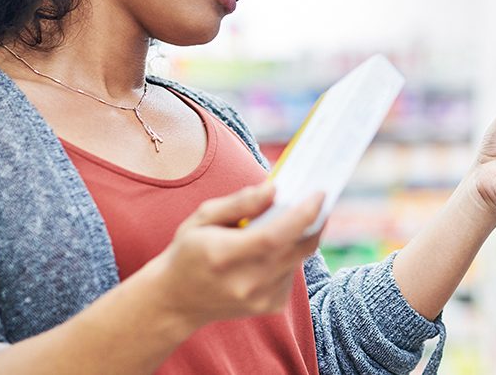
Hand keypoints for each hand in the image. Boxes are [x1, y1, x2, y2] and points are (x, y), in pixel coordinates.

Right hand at [153, 182, 323, 329]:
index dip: (303, 214)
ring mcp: (261, 299)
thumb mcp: (202, 218)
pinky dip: (289, 256)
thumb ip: (240, 203)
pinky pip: (293, 272)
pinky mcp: (272, 306)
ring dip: (298, 238)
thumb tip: (274, 189)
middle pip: (298, 248)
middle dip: (314, 221)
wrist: (176, 302)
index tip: (319, 193)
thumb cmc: (188, 252)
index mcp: (225, 256)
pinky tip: (269, 252)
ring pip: (298, 259)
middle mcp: (247, 282)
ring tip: (284, 223)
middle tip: (316, 200)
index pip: (274, 236)